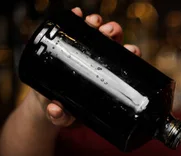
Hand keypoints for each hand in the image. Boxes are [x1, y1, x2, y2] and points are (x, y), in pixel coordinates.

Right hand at [31, 7, 141, 126]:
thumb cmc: (67, 112)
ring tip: (92, 21)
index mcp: (111, 77)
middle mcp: (101, 61)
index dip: (132, 52)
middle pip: (114, 41)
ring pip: (96, 31)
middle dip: (114, 32)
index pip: (128, 62)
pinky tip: (76, 13)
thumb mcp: (65, 117)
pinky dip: (76, 17)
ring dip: (97, 21)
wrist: (48, 105)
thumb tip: (54, 110)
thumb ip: (60, 117)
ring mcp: (86, 51)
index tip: (131, 50)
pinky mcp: (69, 45)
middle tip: (107, 32)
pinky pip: (74, 27)